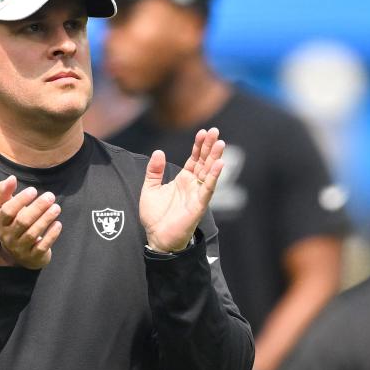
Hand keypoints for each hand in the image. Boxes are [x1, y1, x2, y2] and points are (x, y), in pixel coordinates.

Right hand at [0, 175, 61, 268]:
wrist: (17, 254)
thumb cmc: (11, 223)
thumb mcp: (4, 208)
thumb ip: (4, 192)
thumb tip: (11, 178)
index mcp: (0, 222)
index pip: (8, 211)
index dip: (20, 200)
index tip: (33, 190)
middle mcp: (8, 236)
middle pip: (22, 221)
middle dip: (37, 207)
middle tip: (50, 196)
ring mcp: (20, 248)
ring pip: (33, 233)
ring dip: (46, 218)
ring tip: (56, 207)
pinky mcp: (33, 256)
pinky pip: (42, 246)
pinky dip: (51, 235)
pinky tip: (58, 224)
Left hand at [140, 127, 224, 252]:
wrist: (157, 238)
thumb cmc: (155, 216)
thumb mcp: (150, 188)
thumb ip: (154, 171)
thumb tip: (158, 152)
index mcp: (183, 179)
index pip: (194, 158)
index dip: (199, 146)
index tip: (203, 132)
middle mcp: (193, 185)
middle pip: (204, 162)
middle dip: (210, 147)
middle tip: (215, 131)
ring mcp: (197, 194)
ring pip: (209, 172)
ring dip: (215, 158)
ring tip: (220, 143)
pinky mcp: (199, 205)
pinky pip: (208, 188)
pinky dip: (213, 176)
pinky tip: (219, 164)